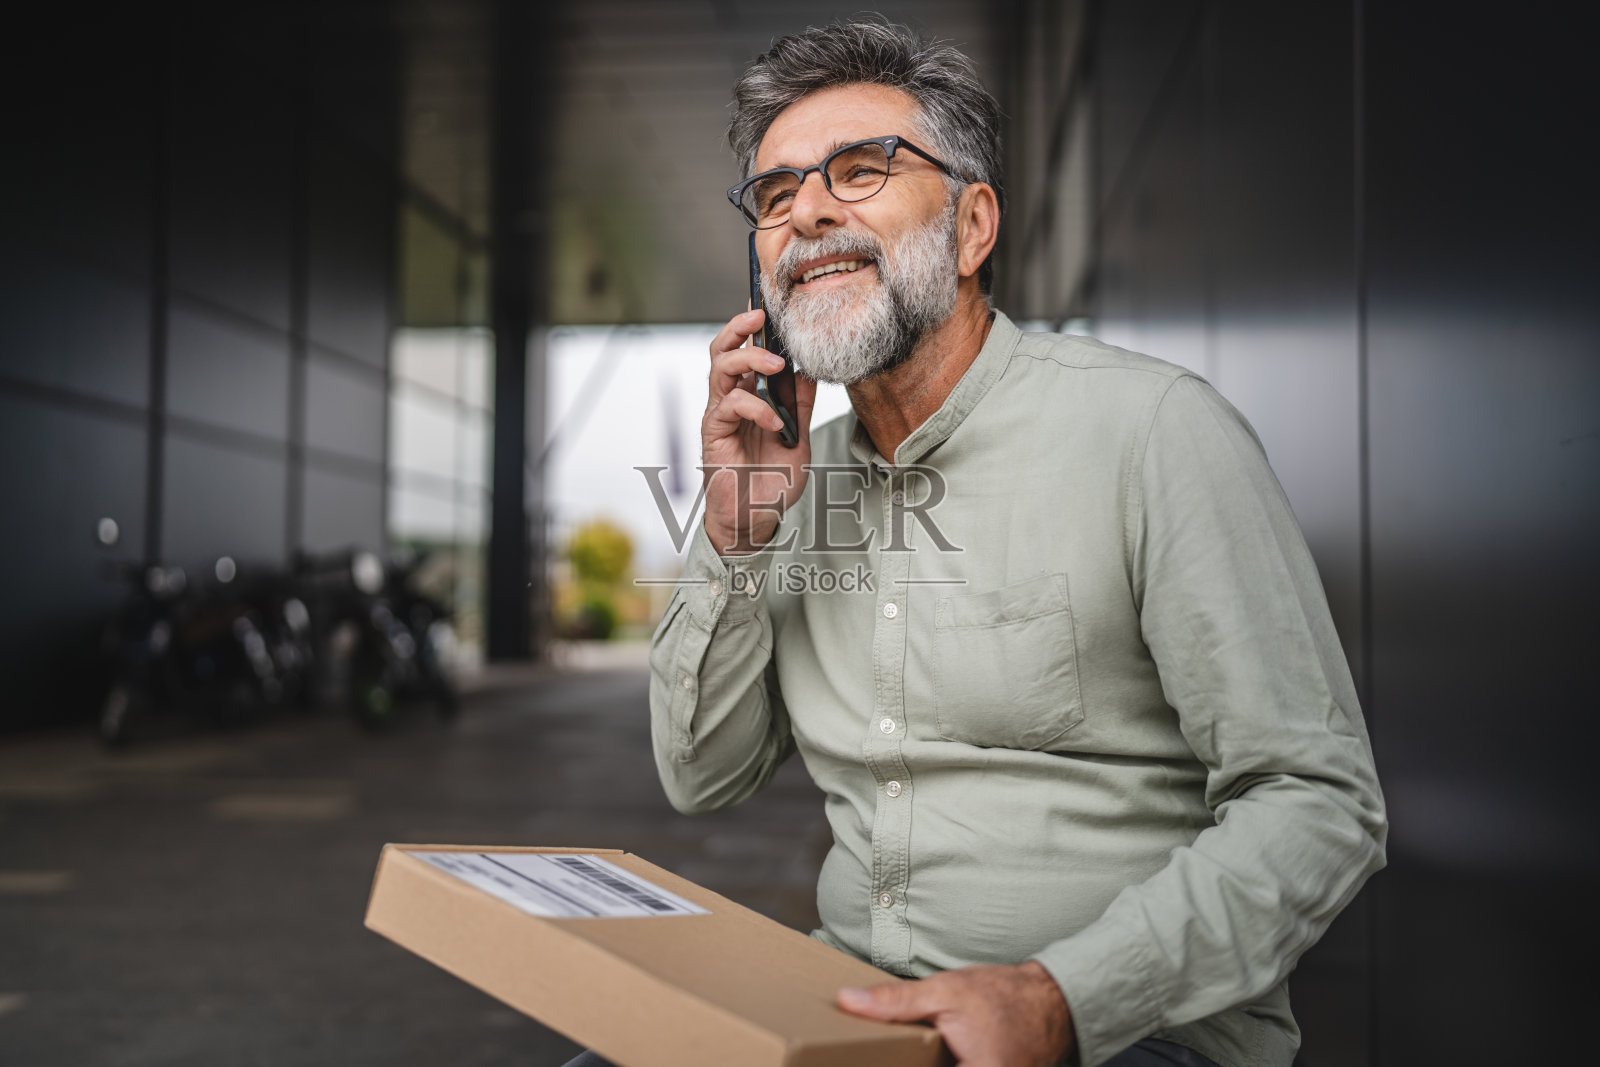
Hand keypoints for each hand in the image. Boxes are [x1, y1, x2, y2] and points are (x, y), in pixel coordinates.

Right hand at [701, 308, 817, 554]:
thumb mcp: (798, 438)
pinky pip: (730, 405)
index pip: (745, 352)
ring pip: (720, 368)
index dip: (752, 328)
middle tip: (762, 319)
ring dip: (750, 360)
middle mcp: (730, 401)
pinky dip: (757, 407)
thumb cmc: (771, 482)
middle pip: (723, 350)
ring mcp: (719, 415)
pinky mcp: (713, 433)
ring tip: (776, 367)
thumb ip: (801, 406)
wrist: (755, 519)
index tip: (767, 305)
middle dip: (740, 328)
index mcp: (748, 397)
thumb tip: (810, 372)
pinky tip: (775, 423)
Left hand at [837, 961, 1075, 1066]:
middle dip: (912, 1062)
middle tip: (881, 1054)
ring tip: (914, 1051)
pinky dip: (940, 1065)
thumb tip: (847, 1002)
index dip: (895, 1065)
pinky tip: (932, 1058)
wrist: (1050, 1002)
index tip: (869, 1059)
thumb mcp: (945, 991)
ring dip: (923, 1063)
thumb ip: (895, 1002)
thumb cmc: (1004, 996)